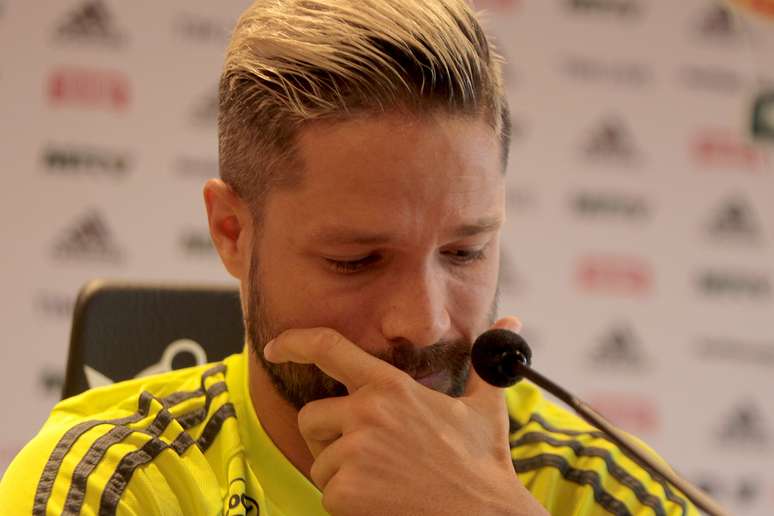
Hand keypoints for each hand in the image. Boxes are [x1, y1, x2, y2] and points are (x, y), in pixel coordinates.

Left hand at [263, 317, 548, 515]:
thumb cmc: (483, 465)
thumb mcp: (485, 407)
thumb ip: (487, 364)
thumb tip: (510, 320)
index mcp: (391, 387)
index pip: (330, 349)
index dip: (296, 341)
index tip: (276, 346)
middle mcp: (366, 413)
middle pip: (311, 416)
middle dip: (327, 436)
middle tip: (363, 454)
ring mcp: (353, 453)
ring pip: (320, 461)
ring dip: (342, 474)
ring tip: (385, 480)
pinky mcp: (345, 492)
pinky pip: (327, 493)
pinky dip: (348, 503)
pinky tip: (382, 501)